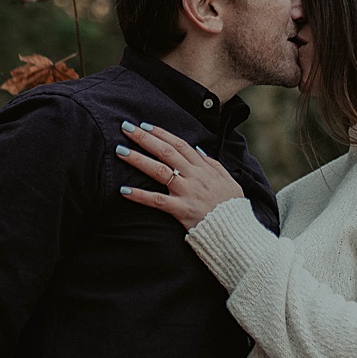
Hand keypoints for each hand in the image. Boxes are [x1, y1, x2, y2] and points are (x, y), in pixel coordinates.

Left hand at [117, 120, 244, 230]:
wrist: (236, 231)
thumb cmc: (231, 207)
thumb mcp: (228, 180)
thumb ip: (212, 164)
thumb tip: (198, 149)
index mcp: (204, 168)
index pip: (180, 145)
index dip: (161, 134)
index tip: (145, 125)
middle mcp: (194, 176)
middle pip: (166, 152)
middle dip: (145, 138)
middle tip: (126, 128)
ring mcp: (187, 192)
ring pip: (159, 171)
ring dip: (138, 159)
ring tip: (120, 151)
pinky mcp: (181, 210)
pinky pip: (157, 201)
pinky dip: (140, 195)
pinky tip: (124, 190)